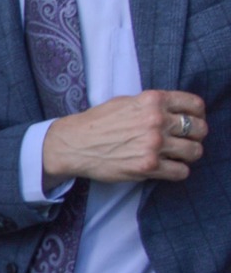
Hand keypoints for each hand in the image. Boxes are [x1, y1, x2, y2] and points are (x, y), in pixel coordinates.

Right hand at [43, 90, 206, 185]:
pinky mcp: (148, 166)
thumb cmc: (97, 122)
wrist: (73, 144)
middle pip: (199, 129)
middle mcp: (156, 121)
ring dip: (189, 154)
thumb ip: (151, 104)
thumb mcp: (125, 102)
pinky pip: (181, 171)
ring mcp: (153, 144)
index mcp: (152, 101)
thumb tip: (175, 111)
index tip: (193, 119)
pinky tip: (167, 167)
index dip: (197, 113)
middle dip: (196, 135)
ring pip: (194, 151)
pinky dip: (178, 171)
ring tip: (178, 155)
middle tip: (187, 139)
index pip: (194, 105)